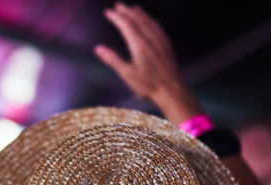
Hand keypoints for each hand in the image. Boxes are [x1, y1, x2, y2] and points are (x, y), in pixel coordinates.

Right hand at [95, 3, 202, 123]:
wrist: (172, 90)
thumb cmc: (149, 85)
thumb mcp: (127, 74)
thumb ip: (112, 59)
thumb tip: (98, 48)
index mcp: (139, 44)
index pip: (126, 25)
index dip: (116, 17)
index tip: (108, 12)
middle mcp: (150, 39)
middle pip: (137, 19)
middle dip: (126, 11)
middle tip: (118, 5)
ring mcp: (160, 41)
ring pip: (149, 21)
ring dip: (139, 13)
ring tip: (133, 8)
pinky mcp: (167, 45)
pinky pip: (157, 27)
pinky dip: (150, 20)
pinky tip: (150, 21)